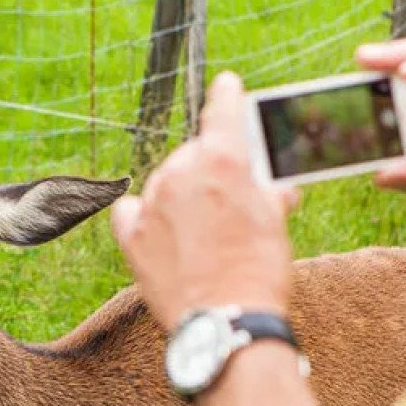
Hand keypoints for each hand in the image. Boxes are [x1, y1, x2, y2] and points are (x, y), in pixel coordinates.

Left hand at [111, 72, 298, 328]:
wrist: (227, 322)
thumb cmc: (259, 272)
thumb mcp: (274, 224)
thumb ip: (266, 193)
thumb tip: (274, 190)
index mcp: (223, 159)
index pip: (223, 110)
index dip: (227, 94)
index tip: (226, 83)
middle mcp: (182, 171)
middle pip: (193, 155)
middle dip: (210, 174)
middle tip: (229, 210)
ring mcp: (152, 201)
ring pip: (165, 183)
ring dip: (180, 199)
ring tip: (202, 239)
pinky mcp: (131, 233)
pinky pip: (130, 210)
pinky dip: (143, 216)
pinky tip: (161, 236)